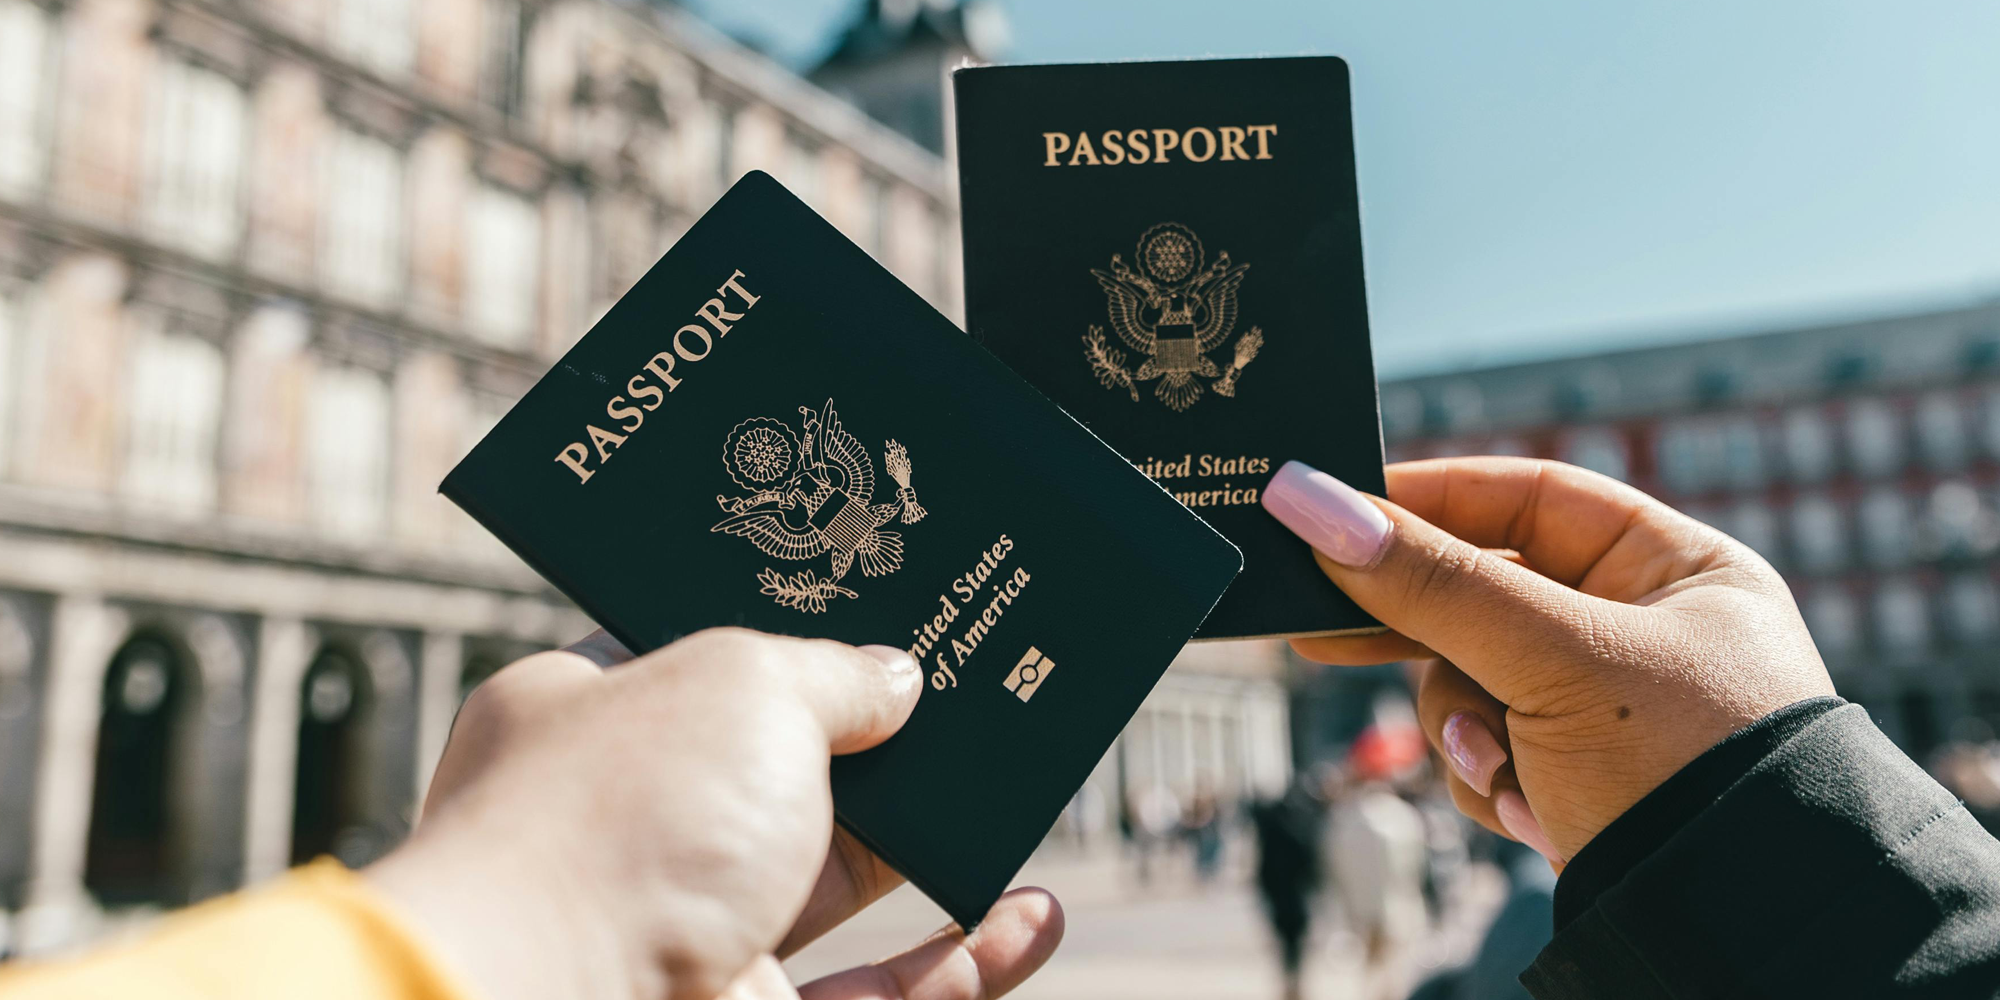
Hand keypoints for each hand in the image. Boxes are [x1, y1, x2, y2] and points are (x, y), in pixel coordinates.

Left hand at [366, 627, 1063, 999]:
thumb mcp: (743, 685)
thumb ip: (833, 673)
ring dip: (934, 846)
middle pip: (781, 770)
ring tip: (1020, 790)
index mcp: (585, 719)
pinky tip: (1028, 917)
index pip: (691, 656)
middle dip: (881, 740)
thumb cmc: (623, 821)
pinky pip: (879, 996)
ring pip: (837, 884)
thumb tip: (895, 679)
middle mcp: (629, 828)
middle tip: (973, 691)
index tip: (874, 602)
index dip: (786, 630)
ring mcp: (686, 936)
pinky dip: (962, 963)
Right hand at [1262, 457, 1835, 862]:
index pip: (1530, 498)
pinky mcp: (1578, 777)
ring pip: (1471, 680)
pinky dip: (1491, 779)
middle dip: (1424, 636)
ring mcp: (1607, 709)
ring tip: (1499, 769)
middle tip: (1321, 631)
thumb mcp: (1553, 659)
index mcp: (1676, 568)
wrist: (1738, 930)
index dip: (1432, 500)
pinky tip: (1529, 812)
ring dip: (1466, 728)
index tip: (1337, 510)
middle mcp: (1643, 628)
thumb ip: (1431, 582)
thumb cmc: (1684, 766)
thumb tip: (1310, 500)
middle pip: (1486, 595)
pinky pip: (1488, 749)